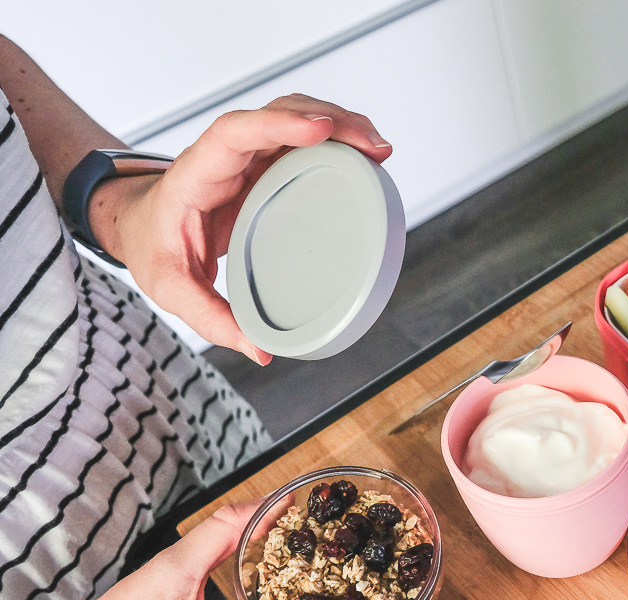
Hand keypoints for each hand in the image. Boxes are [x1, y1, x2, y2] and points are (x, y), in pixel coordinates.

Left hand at [93, 95, 392, 364]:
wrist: (141, 224)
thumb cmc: (153, 247)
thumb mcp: (170, 287)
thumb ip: (210, 318)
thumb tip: (261, 351)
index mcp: (197, 174)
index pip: (236, 133)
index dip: (279, 125)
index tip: (321, 130)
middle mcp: (226, 154)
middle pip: (279, 113)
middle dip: (330, 121)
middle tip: (373, 147)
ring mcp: (249, 155)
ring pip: (296, 117)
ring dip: (340, 124)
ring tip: (379, 150)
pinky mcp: (266, 163)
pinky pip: (303, 138)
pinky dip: (336, 139)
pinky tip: (365, 156)